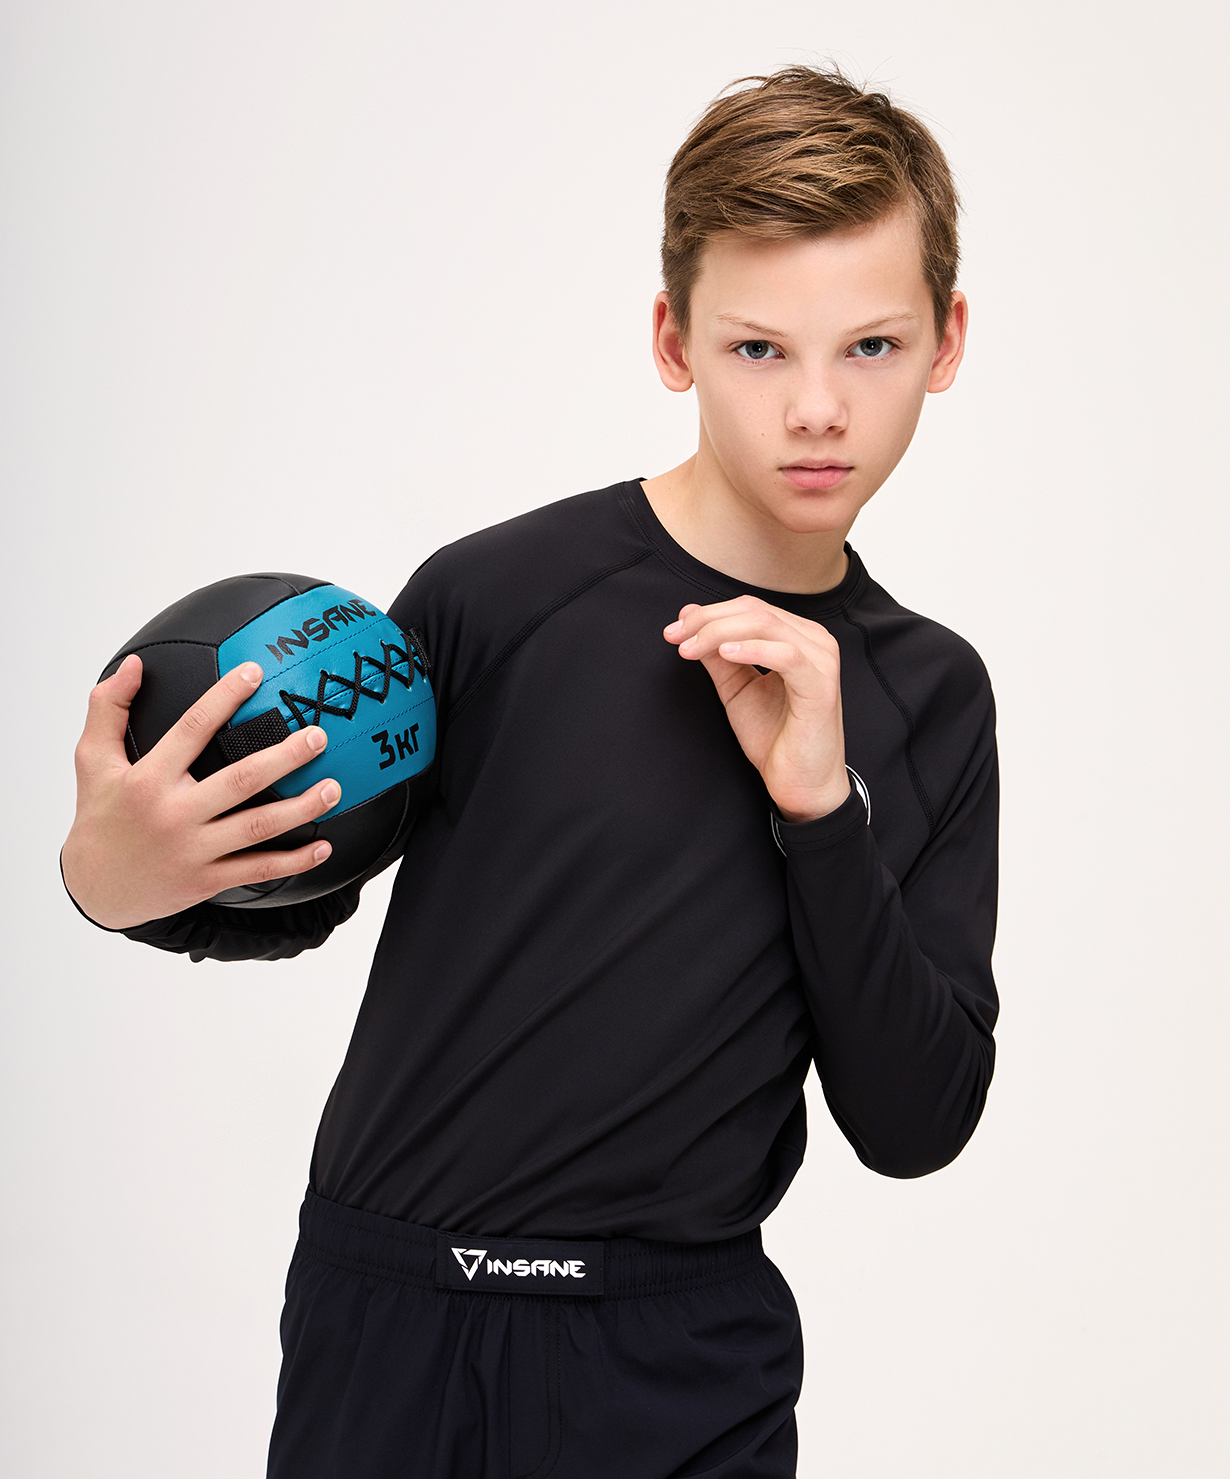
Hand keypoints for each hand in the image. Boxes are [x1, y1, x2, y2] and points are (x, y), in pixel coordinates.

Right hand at [61, 654, 341, 929]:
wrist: (96, 888)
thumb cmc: (100, 817)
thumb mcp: (92, 760)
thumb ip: (107, 708)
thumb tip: (134, 664)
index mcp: (148, 779)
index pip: (191, 729)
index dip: (224, 697)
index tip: (254, 673)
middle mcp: (174, 813)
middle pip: (239, 780)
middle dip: (284, 758)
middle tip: (317, 737)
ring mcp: (193, 850)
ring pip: (256, 827)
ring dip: (300, 808)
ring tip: (334, 788)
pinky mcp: (206, 880)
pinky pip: (257, 870)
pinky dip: (294, 862)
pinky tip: (323, 847)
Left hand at [664, 596, 849, 822]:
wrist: (801, 784)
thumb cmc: (776, 737)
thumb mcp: (736, 688)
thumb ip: (717, 655)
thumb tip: (689, 618)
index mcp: (798, 637)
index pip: (749, 608)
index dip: (707, 614)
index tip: (673, 631)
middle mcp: (814, 642)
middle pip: (755, 611)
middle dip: (707, 621)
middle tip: (675, 638)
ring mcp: (821, 662)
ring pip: (767, 625)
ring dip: (720, 633)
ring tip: (691, 648)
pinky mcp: (821, 687)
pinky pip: (787, 655)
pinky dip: (753, 649)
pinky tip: (725, 654)